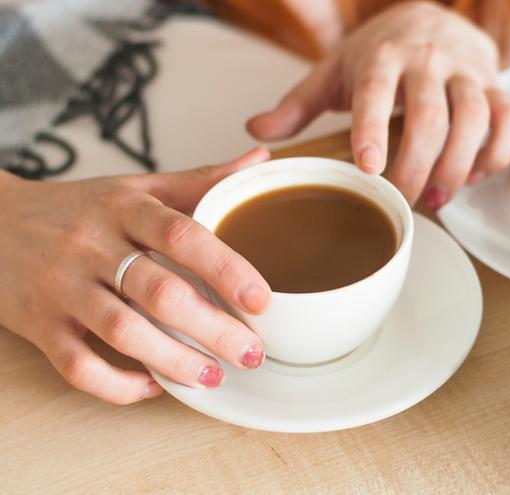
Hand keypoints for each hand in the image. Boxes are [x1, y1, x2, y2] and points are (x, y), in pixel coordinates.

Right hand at [0, 148, 272, 403]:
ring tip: (213, 376)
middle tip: (252, 352)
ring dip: (174, 361)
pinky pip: (76, 365)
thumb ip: (199, 180)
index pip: (182, 235)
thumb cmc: (76, 208)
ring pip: (122, 332)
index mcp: (124, 208)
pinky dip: (117, 384)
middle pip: (160, 292)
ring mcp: (62, 287)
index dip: (226, 268)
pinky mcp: (37, 324)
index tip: (262, 299)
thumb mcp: (135, 187)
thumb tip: (260, 159)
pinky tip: (152, 386)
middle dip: (213, 329)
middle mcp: (92, 246)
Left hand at [247, 1, 509, 207]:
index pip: (376, 90)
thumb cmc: (378, 52)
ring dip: (460, 164)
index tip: (369, 168)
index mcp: (381, 56)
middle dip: (418, 165)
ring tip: (441, 198)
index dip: (372, 129)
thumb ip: (298, 105)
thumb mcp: (334, 71)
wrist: (431, 16)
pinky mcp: (495, 84)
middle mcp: (427, 60)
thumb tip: (256, 133)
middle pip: (429, 115)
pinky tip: (477, 175)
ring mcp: (466, 72)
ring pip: (474, 117)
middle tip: (406, 201)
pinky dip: (498, 152)